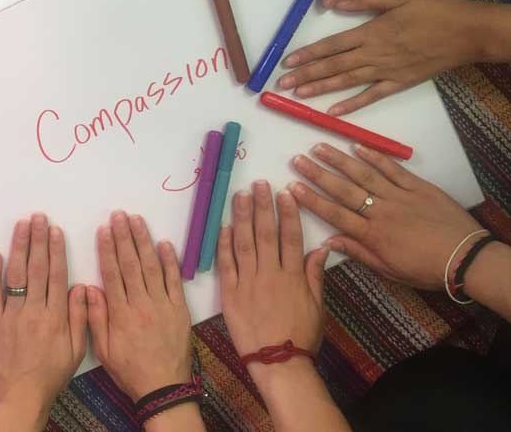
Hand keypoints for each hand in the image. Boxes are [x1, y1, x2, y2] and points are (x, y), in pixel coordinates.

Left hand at [0, 214, 86, 429]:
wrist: (22, 394)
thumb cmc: (53, 374)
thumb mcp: (77, 349)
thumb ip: (80, 316)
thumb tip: (81, 286)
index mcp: (55, 315)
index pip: (56, 274)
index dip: (56, 249)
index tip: (55, 229)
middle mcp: (33, 309)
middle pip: (36, 268)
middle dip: (38, 239)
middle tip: (38, 217)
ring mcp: (11, 314)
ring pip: (15, 275)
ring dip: (18, 247)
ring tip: (21, 225)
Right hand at [86, 211, 191, 400]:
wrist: (164, 388)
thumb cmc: (130, 371)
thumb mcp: (103, 350)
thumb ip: (95, 318)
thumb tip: (88, 289)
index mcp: (121, 313)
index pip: (112, 273)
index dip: (107, 249)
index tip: (104, 229)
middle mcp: (142, 303)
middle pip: (131, 263)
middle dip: (124, 236)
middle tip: (119, 215)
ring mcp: (163, 304)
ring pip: (152, 266)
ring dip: (143, 241)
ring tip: (137, 220)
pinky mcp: (180, 308)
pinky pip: (175, 280)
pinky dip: (170, 260)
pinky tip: (164, 243)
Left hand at [218, 182, 327, 388]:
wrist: (278, 363)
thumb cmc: (302, 337)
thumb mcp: (317, 306)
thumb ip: (315, 275)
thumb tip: (322, 248)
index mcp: (293, 276)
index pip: (290, 237)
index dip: (288, 213)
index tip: (285, 193)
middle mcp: (270, 274)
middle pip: (266, 233)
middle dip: (263, 206)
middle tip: (258, 184)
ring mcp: (248, 282)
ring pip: (244, 242)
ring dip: (242, 216)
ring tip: (240, 195)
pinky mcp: (230, 293)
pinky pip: (226, 264)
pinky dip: (224, 243)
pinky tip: (224, 225)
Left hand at [278, 0, 483, 114]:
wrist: (470, 32)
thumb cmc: (436, 9)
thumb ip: (364, 0)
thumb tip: (333, 3)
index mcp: (372, 31)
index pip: (331, 45)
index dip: (307, 54)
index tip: (287, 62)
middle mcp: (375, 54)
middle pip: (333, 66)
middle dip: (305, 75)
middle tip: (282, 84)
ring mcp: (387, 71)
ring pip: (347, 82)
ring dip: (321, 89)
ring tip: (298, 95)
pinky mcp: (400, 83)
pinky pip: (372, 96)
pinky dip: (352, 105)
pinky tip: (333, 112)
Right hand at [289, 142, 480, 289]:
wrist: (466, 258)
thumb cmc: (426, 269)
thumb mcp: (390, 270)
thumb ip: (358, 253)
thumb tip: (328, 242)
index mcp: (373, 235)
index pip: (335, 214)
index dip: (312, 199)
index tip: (292, 187)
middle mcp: (381, 211)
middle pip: (344, 189)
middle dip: (317, 174)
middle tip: (297, 159)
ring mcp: (399, 196)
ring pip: (364, 174)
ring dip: (340, 160)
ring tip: (319, 147)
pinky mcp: (418, 187)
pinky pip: (393, 169)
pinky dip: (375, 156)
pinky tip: (358, 146)